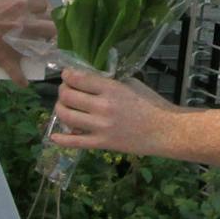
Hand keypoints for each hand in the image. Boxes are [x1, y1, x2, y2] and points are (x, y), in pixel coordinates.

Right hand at [0, 0, 53, 84]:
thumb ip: (3, 3)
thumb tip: (6, 6)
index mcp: (18, 5)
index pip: (43, 5)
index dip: (43, 10)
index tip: (40, 13)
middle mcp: (22, 24)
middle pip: (51, 27)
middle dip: (50, 30)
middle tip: (44, 33)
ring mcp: (16, 43)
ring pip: (42, 50)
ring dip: (42, 53)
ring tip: (39, 54)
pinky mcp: (5, 59)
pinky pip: (18, 73)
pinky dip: (21, 79)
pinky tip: (23, 82)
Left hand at [49, 66, 176, 155]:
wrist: (165, 130)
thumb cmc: (151, 104)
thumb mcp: (131, 84)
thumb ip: (110, 81)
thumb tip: (89, 78)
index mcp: (111, 89)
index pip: (78, 78)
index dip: (67, 75)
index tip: (66, 75)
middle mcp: (102, 107)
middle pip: (68, 96)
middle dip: (62, 91)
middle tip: (66, 91)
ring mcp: (100, 127)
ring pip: (66, 116)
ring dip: (60, 109)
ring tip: (64, 107)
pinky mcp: (102, 143)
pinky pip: (75, 142)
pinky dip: (61, 139)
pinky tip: (54, 135)